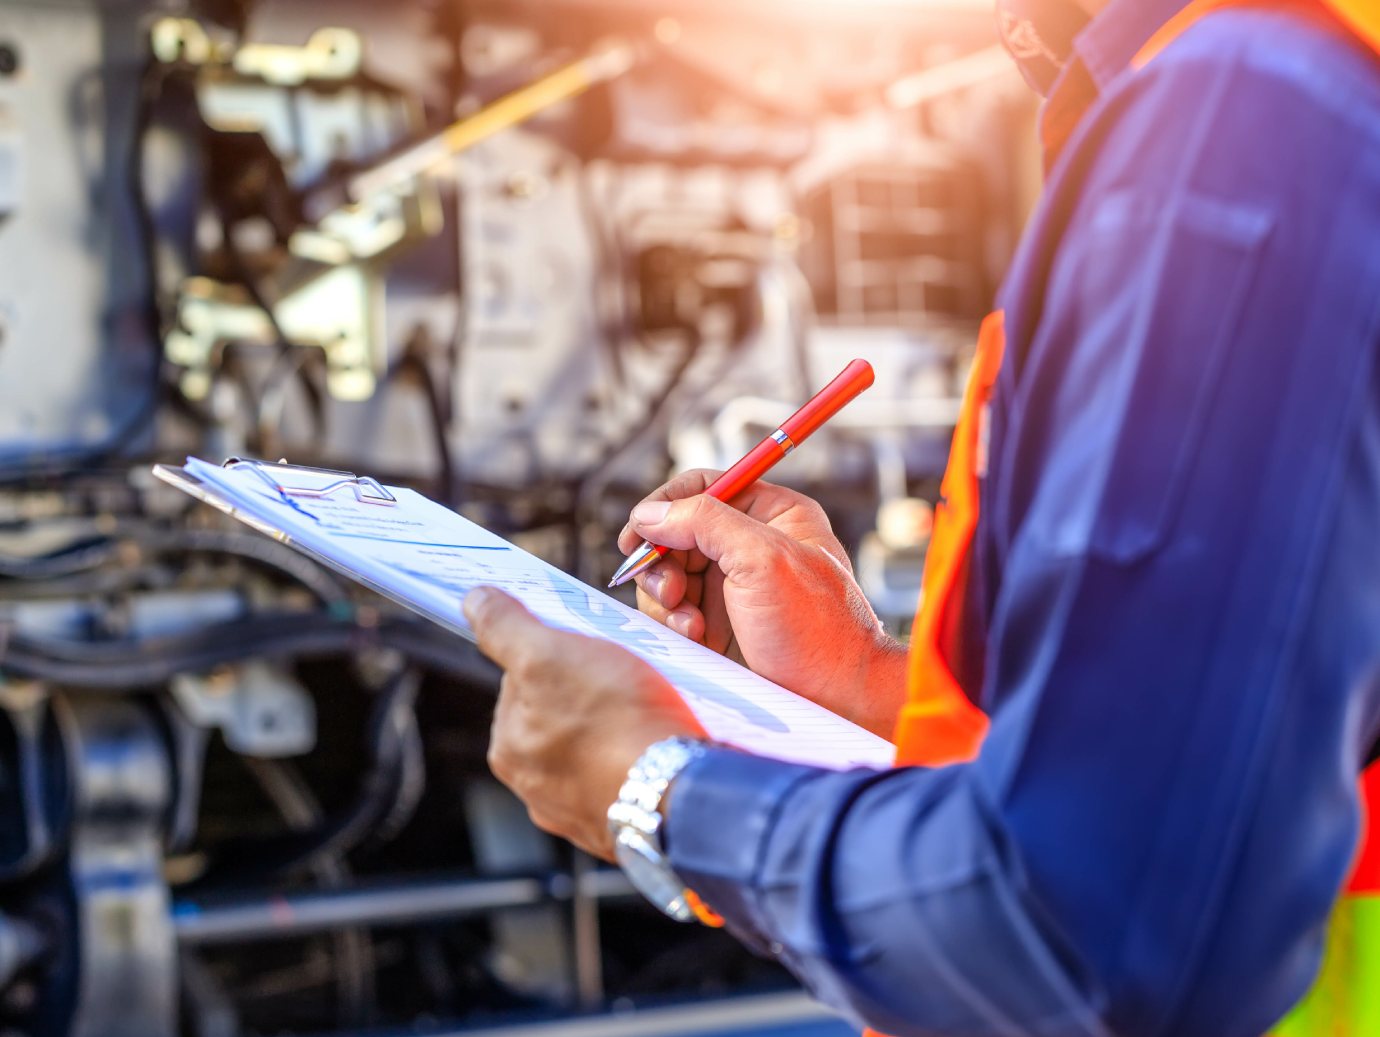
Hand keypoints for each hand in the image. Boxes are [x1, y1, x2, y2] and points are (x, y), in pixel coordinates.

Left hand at [463, 586, 705, 860]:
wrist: (676, 791)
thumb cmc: (612, 720)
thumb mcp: (547, 654)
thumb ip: (504, 627)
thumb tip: (475, 601)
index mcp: (507, 748)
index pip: (523, 683)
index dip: (557, 657)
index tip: (590, 654)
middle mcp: (534, 789)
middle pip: (558, 717)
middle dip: (588, 697)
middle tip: (624, 682)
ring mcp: (580, 812)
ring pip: (595, 750)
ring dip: (617, 730)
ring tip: (648, 715)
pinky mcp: (622, 825)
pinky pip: (627, 778)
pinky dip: (639, 761)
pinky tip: (657, 748)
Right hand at [618, 471, 906, 738]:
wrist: (838, 699)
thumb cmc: (816, 629)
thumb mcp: (762, 560)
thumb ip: (705, 523)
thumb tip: (649, 514)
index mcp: (773, 513)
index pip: (703, 487)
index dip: (665, 506)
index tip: (638, 534)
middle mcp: (751, 543)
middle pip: (676, 533)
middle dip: (664, 562)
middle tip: (670, 592)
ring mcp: (734, 585)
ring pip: (670, 574)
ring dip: (667, 598)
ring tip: (689, 624)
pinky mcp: (720, 623)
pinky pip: (675, 610)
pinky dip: (675, 623)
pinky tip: (697, 639)